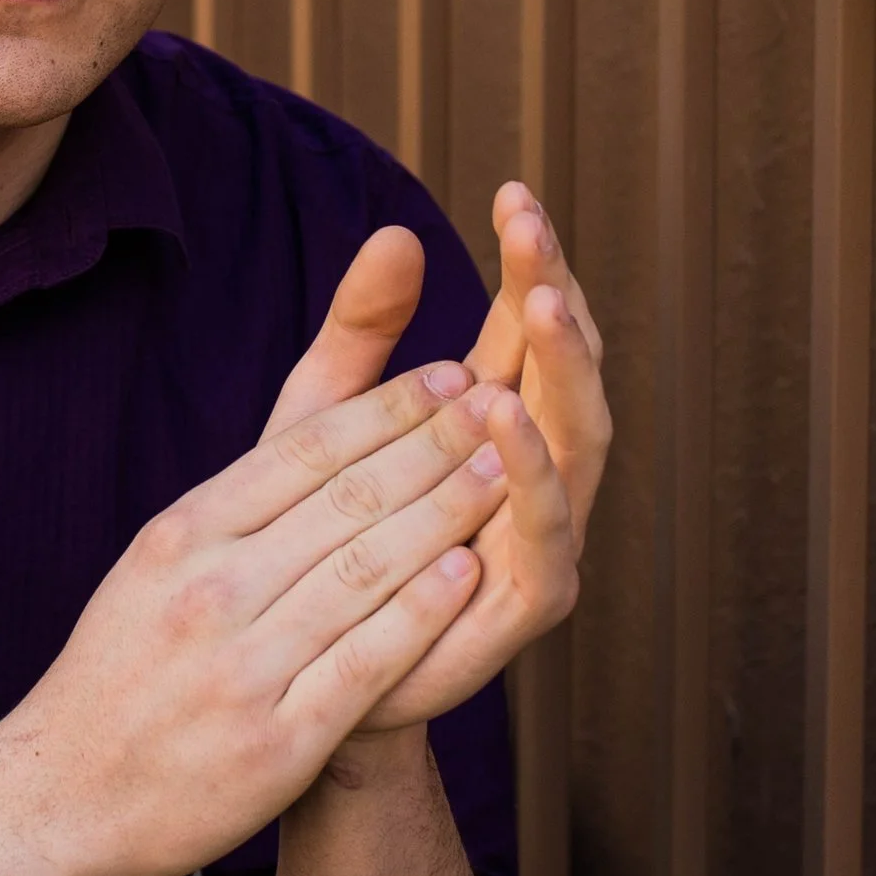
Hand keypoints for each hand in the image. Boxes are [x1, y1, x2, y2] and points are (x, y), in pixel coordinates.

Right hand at [0, 361, 513, 875]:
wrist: (60, 798)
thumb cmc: (120, 674)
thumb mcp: (155, 566)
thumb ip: (234, 507)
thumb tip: (319, 441)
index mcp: (181, 538)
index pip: (302, 453)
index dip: (386, 408)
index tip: (447, 377)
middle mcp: (209, 592)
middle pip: (345, 500)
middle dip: (434, 445)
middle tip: (502, 403)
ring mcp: (244, 668)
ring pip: (365, 570)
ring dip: (444, 514)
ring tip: (502, 474)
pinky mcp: (277, 741)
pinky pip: (365, 661)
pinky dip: (420, 612)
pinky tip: (468, 574)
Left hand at [261, 192, 611, 731]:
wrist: (295, 683)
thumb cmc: (308, 548)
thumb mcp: (319, 424)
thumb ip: (359, 335)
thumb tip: (396, 230)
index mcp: (494, 419)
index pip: (532, 324)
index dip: (531, 260)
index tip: (513, 191)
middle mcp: (534, 472)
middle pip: (569, 369)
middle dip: (557, 296)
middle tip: (533, 232)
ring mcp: (541, 537)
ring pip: (580, 441)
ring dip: (564, 372)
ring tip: (540, 306)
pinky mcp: (528, 602)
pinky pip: (550, 532)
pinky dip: (535, 475)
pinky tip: (507, 417)